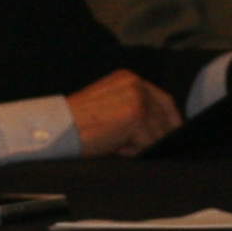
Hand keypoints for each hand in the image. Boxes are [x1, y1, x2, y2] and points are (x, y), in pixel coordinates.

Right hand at [67, 70, 183, 157]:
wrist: (59, 127)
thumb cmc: (78, 122)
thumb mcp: (109, 106)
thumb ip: (133, 108)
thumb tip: (160, 130)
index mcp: (128, 78)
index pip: (164, 100)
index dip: (170, 121)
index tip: (172, 136)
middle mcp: (135, 84)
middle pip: (163, 117)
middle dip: (156, 137)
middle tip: (138, 148)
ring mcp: (137, 99)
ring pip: (157, 133)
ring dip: (141, 146)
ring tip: (117, 146)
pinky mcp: (135, 117)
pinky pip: (148, 143)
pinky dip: (134, 151)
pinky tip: (116, 148)